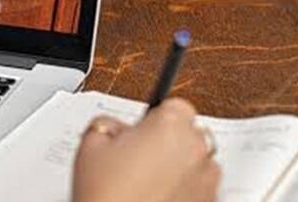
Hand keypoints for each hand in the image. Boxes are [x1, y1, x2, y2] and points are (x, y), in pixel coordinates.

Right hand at [73, 99, 220, 201]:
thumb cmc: (108, 195)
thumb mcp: (90, 144)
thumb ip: (108, 124)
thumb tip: (115, 128)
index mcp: (171, 126)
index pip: (174, 104)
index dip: (155, 118)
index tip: (143, 129)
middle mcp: (197, 150)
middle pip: (188, 133)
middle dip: (167, 142)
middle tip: (138, 158)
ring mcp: (207, 180)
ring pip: (196, 162)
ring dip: (178, 167)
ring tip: (146, 183)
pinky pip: (199, 189)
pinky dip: (184, 192)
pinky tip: (156, 198)